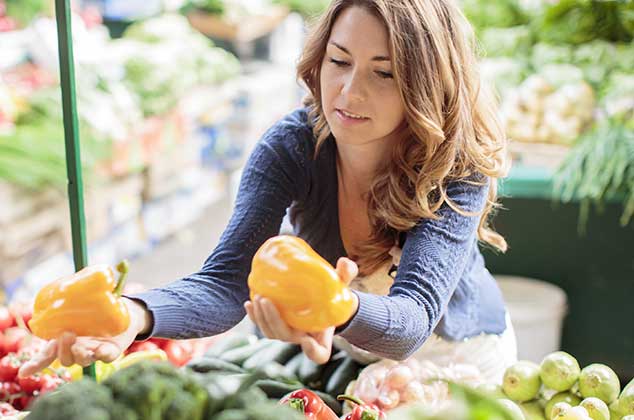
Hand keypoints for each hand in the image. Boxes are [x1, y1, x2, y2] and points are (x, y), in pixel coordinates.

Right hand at [18, 297, 151, 377]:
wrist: (126, 313)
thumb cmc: (98, 309)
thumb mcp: (80, 304)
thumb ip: (70, 300)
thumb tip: (64, 285)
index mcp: (65, 340)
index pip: (47, 356)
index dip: (36, 364)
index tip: (24, 372)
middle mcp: (78, 349)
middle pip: (65, 359)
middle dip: (63, 350)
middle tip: (67, 334)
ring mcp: (94, 352)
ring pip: (83, 361)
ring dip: (79, 354)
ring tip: (80, 343)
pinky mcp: (111, 352)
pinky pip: (105, 357)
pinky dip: (102, 354)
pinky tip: (100, 350)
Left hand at [244, 257, 357, 363]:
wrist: (322, 299)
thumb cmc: (333, 295)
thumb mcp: (343, 285)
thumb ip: (346, 274)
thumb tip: (344, 262)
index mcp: (322, 335)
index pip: (320, 354)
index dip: (313, 351)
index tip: (307, 339)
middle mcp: (303, 338)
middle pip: (286, 337)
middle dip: (273, 321)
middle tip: (266, 300)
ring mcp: (288, 333)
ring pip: (271, 332)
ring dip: (261, 318)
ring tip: (257, 298)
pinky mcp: (277, 324)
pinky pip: (262, 325)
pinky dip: (253, 317)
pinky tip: (248, 303)